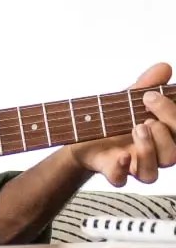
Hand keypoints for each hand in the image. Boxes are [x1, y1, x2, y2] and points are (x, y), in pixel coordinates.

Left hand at [68, 63, 175, 186]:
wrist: (80, 131)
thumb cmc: (112, 117)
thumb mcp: (128, 97)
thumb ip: (147, 85)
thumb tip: (164, 67)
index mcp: (162, 136)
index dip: (172, 115)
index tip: (150, 97)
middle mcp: (152, 155)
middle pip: (173, 156)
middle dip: (163, 134)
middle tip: (145, 119)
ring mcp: (132, 166)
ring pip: (152, 174)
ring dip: (148, 150)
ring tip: (136, 129)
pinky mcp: (112, 172)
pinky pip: (120, 179)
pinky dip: (122, 168)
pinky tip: (121, 155)